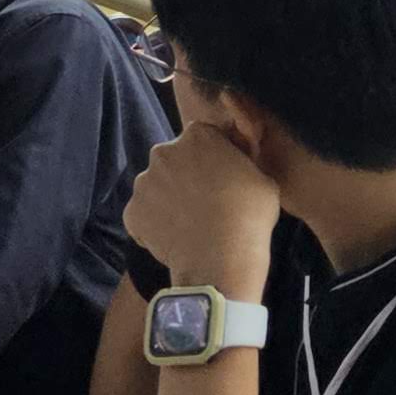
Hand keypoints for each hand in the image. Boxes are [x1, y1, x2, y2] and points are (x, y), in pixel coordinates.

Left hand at [121, 119, 284, 304]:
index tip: (223, 177)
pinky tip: (175, 237)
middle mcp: (164, 152)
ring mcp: (144, 182)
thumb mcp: (262, 176)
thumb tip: (235, 161)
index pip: (203, 137)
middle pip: (174, 159)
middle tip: (206, 202)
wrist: (221, 258)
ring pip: (157, 187)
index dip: (214, 157)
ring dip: (169, 199)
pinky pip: (143, 215)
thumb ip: (242, 160)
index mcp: (198, 135)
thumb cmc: (249, 215)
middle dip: (186, 175)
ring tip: (191, 224)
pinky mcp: (132, 212)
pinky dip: (155, 225)